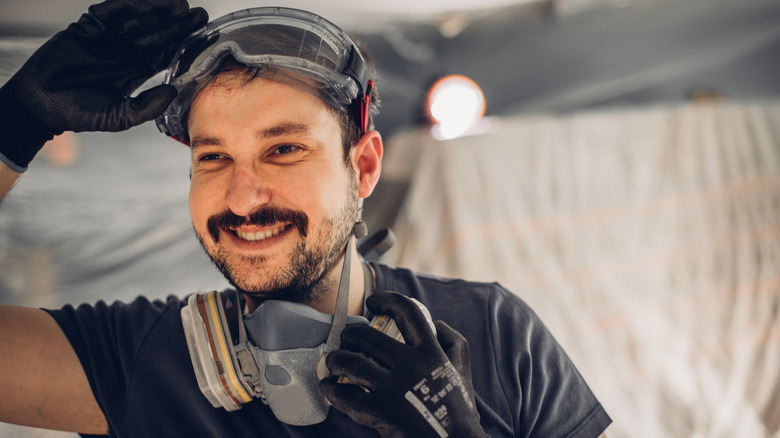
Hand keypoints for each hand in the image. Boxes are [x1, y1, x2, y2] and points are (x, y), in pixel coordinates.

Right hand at [0, 0, 207, 170]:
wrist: (40, 106)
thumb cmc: (80, 113)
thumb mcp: (119, 116)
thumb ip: (146, 107)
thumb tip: (173, 93)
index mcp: (136, 71)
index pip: (165, 55)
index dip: (183, 45)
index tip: (203, 38)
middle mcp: (125, 52)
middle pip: (157, 35)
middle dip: (177, 25)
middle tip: (200, 15)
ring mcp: (107, 38)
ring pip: (138, 21)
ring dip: (158, 12)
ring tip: (180, 7)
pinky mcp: (87, 28)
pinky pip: (110, 13)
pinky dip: (128, 7)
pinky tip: (147, 4)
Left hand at [320, 291, 487, 437]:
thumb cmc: (458, 409)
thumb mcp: (463, 369)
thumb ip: (454, 341)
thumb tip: (436, 323)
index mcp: (431, 351)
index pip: (406, 312)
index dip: (386, 300)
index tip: (372, 303)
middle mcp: (411, 364)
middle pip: (368, 336)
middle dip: (349, 334)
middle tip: (345, 340)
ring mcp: (395, 388)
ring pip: (352, 362)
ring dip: (336, 359)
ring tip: (332, 363)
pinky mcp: (382, 412)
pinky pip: (347, 396)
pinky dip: (332, 390)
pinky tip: (329, 388)